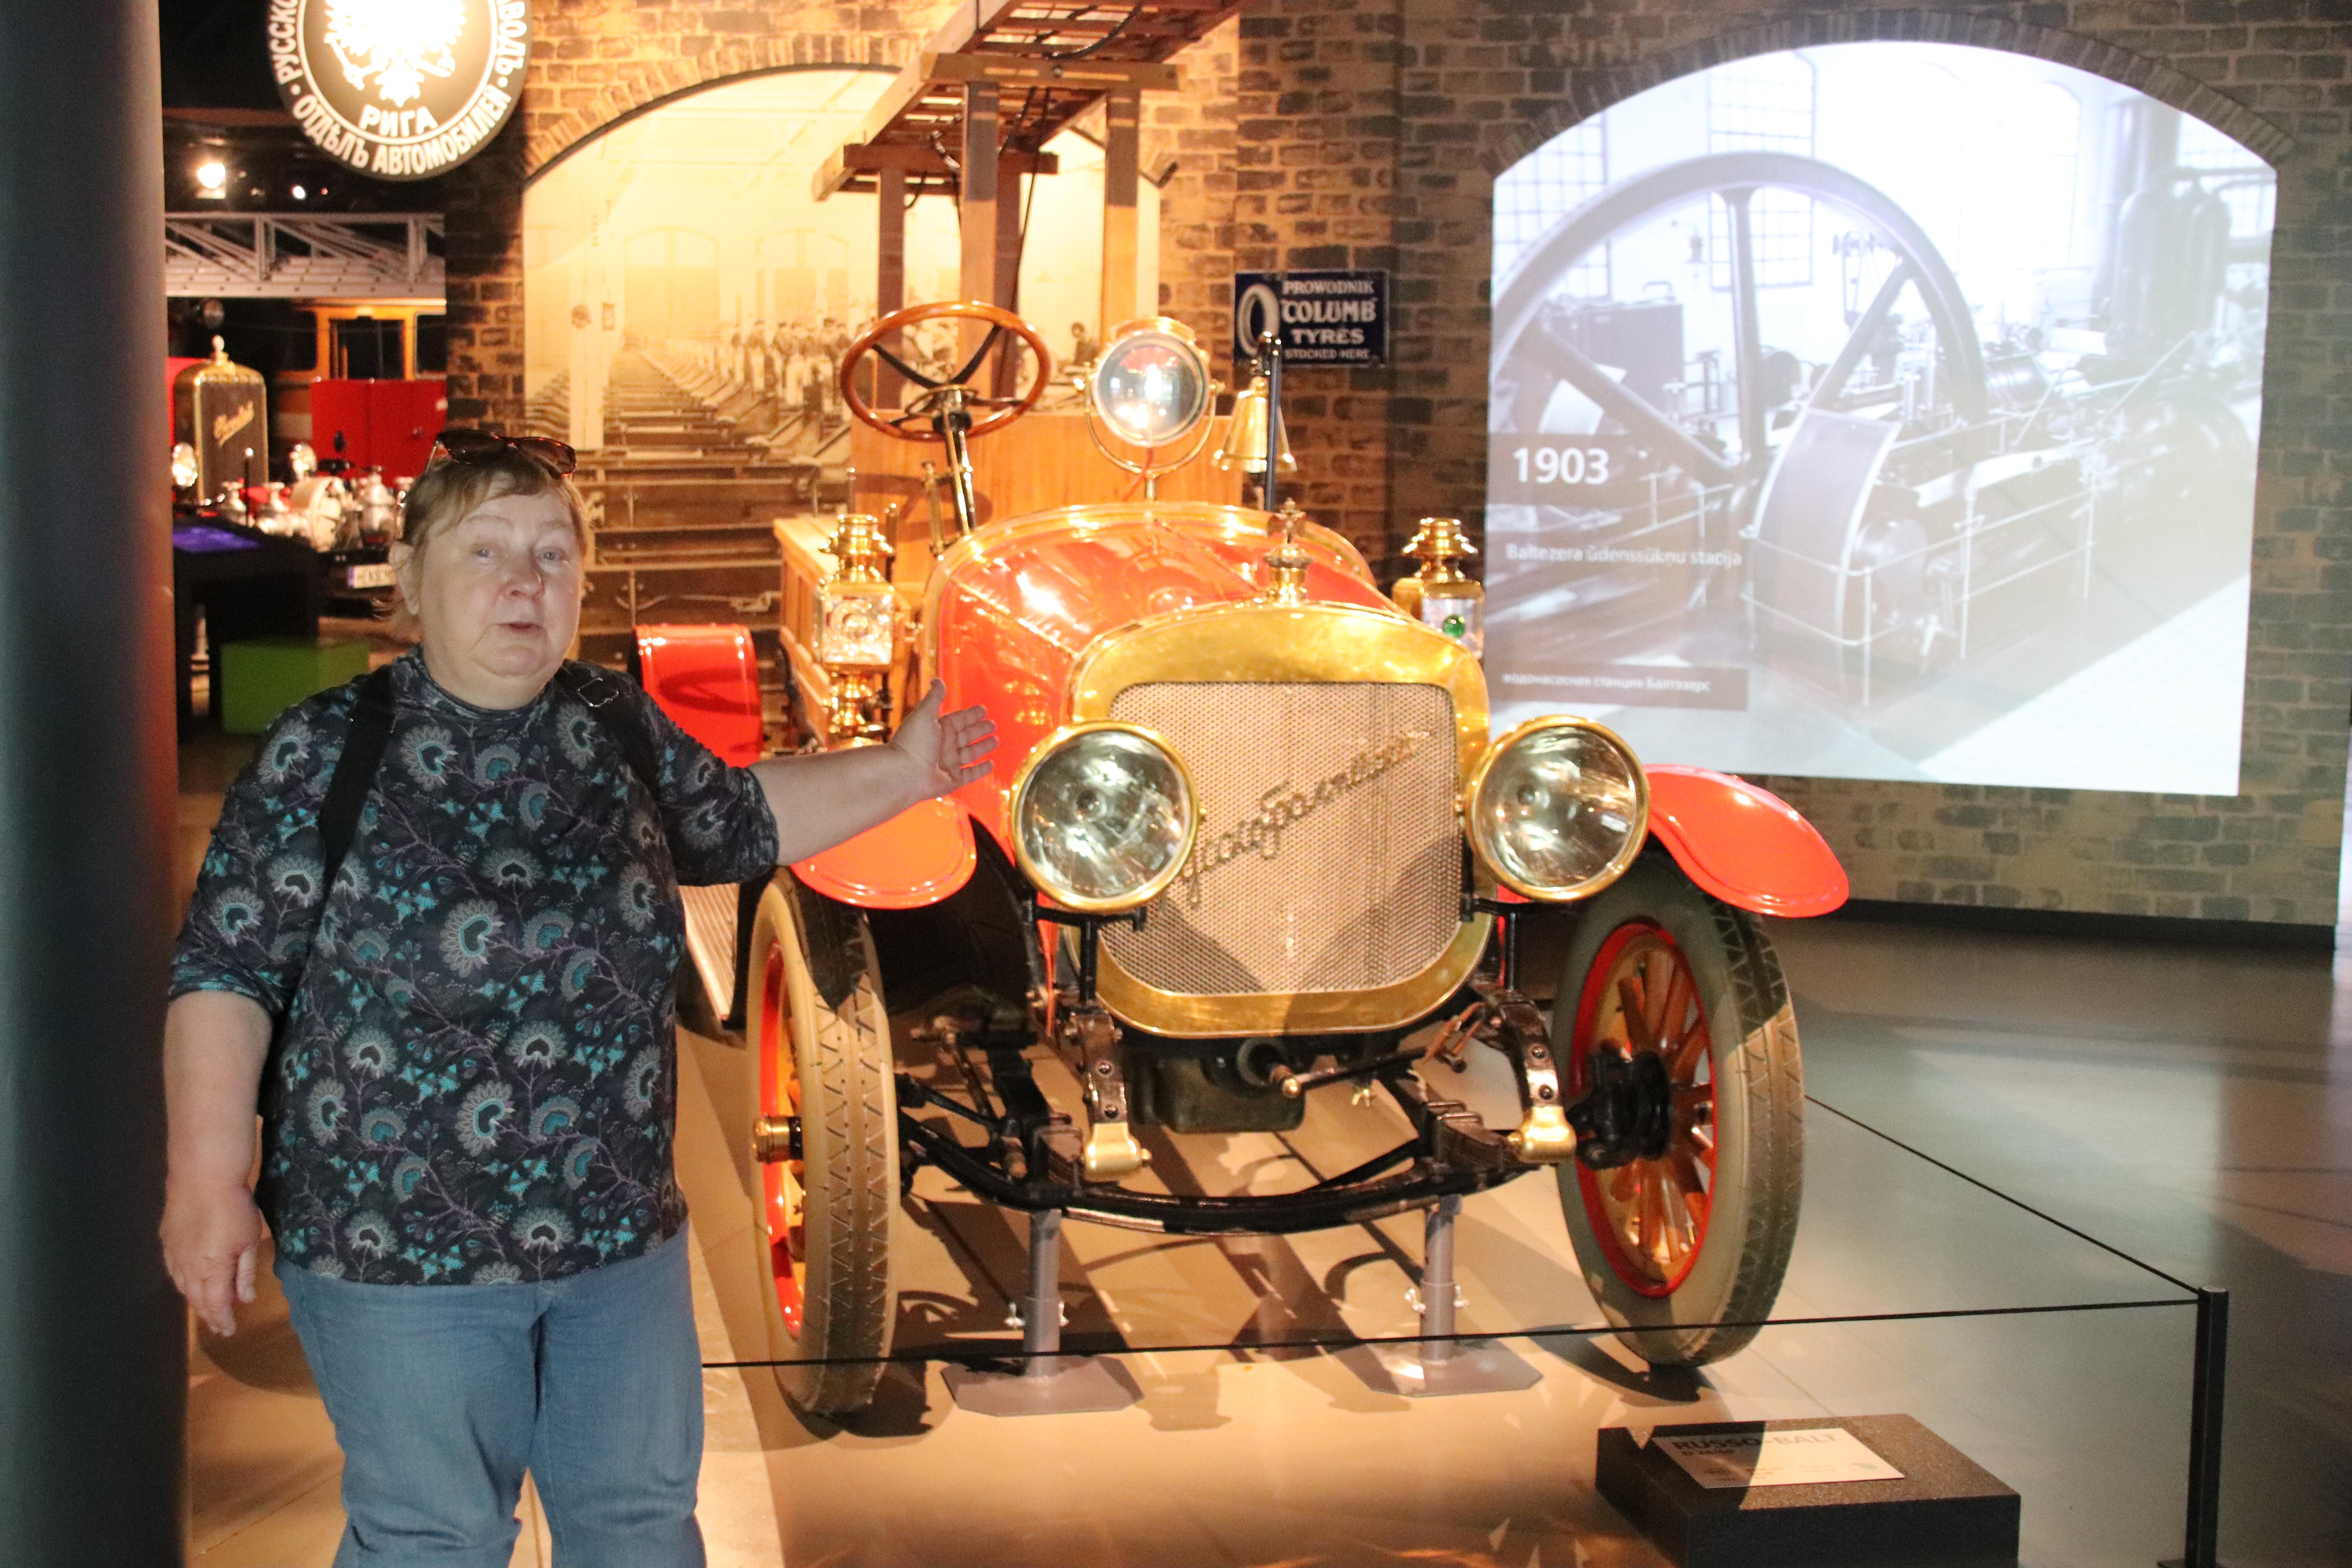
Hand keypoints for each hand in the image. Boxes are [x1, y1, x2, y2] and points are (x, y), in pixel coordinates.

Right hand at [162, 1181, 263, 1336]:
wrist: (203, 1178)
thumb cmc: (234, 1208)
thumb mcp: (249, 1240)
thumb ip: (244, 1272)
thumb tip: (244, 1299)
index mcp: (211, 1270)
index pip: (216, 1304)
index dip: (222, 1320)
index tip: (229, 1331)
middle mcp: (188, 1268)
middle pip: (197, 1299)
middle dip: (209, 1314)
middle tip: (219, 1325)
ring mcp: (174, 1254)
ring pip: (183, 1286)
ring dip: (195, 1300)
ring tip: (205, 1309)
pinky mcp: (167, 1240)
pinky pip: (172, 1270)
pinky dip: (182, 1282)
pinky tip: (187, 1283)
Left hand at [888, 680, 997, 802]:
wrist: (903, 774)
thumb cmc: (913, 742)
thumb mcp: (924, 715)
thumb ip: (934, 698)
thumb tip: (938, 680)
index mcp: (938, 730)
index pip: (958, 720)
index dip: (970, 715)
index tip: (983, 710)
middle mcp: (943, 746)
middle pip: (966, 736)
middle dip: (979, 730)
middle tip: (992, 724)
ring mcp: (948, 764)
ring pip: (970, 754)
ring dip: (983, 747)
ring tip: (996, 741)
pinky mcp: (952, 780)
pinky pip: (970, 774)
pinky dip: (981, 770)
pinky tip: (990, 764)